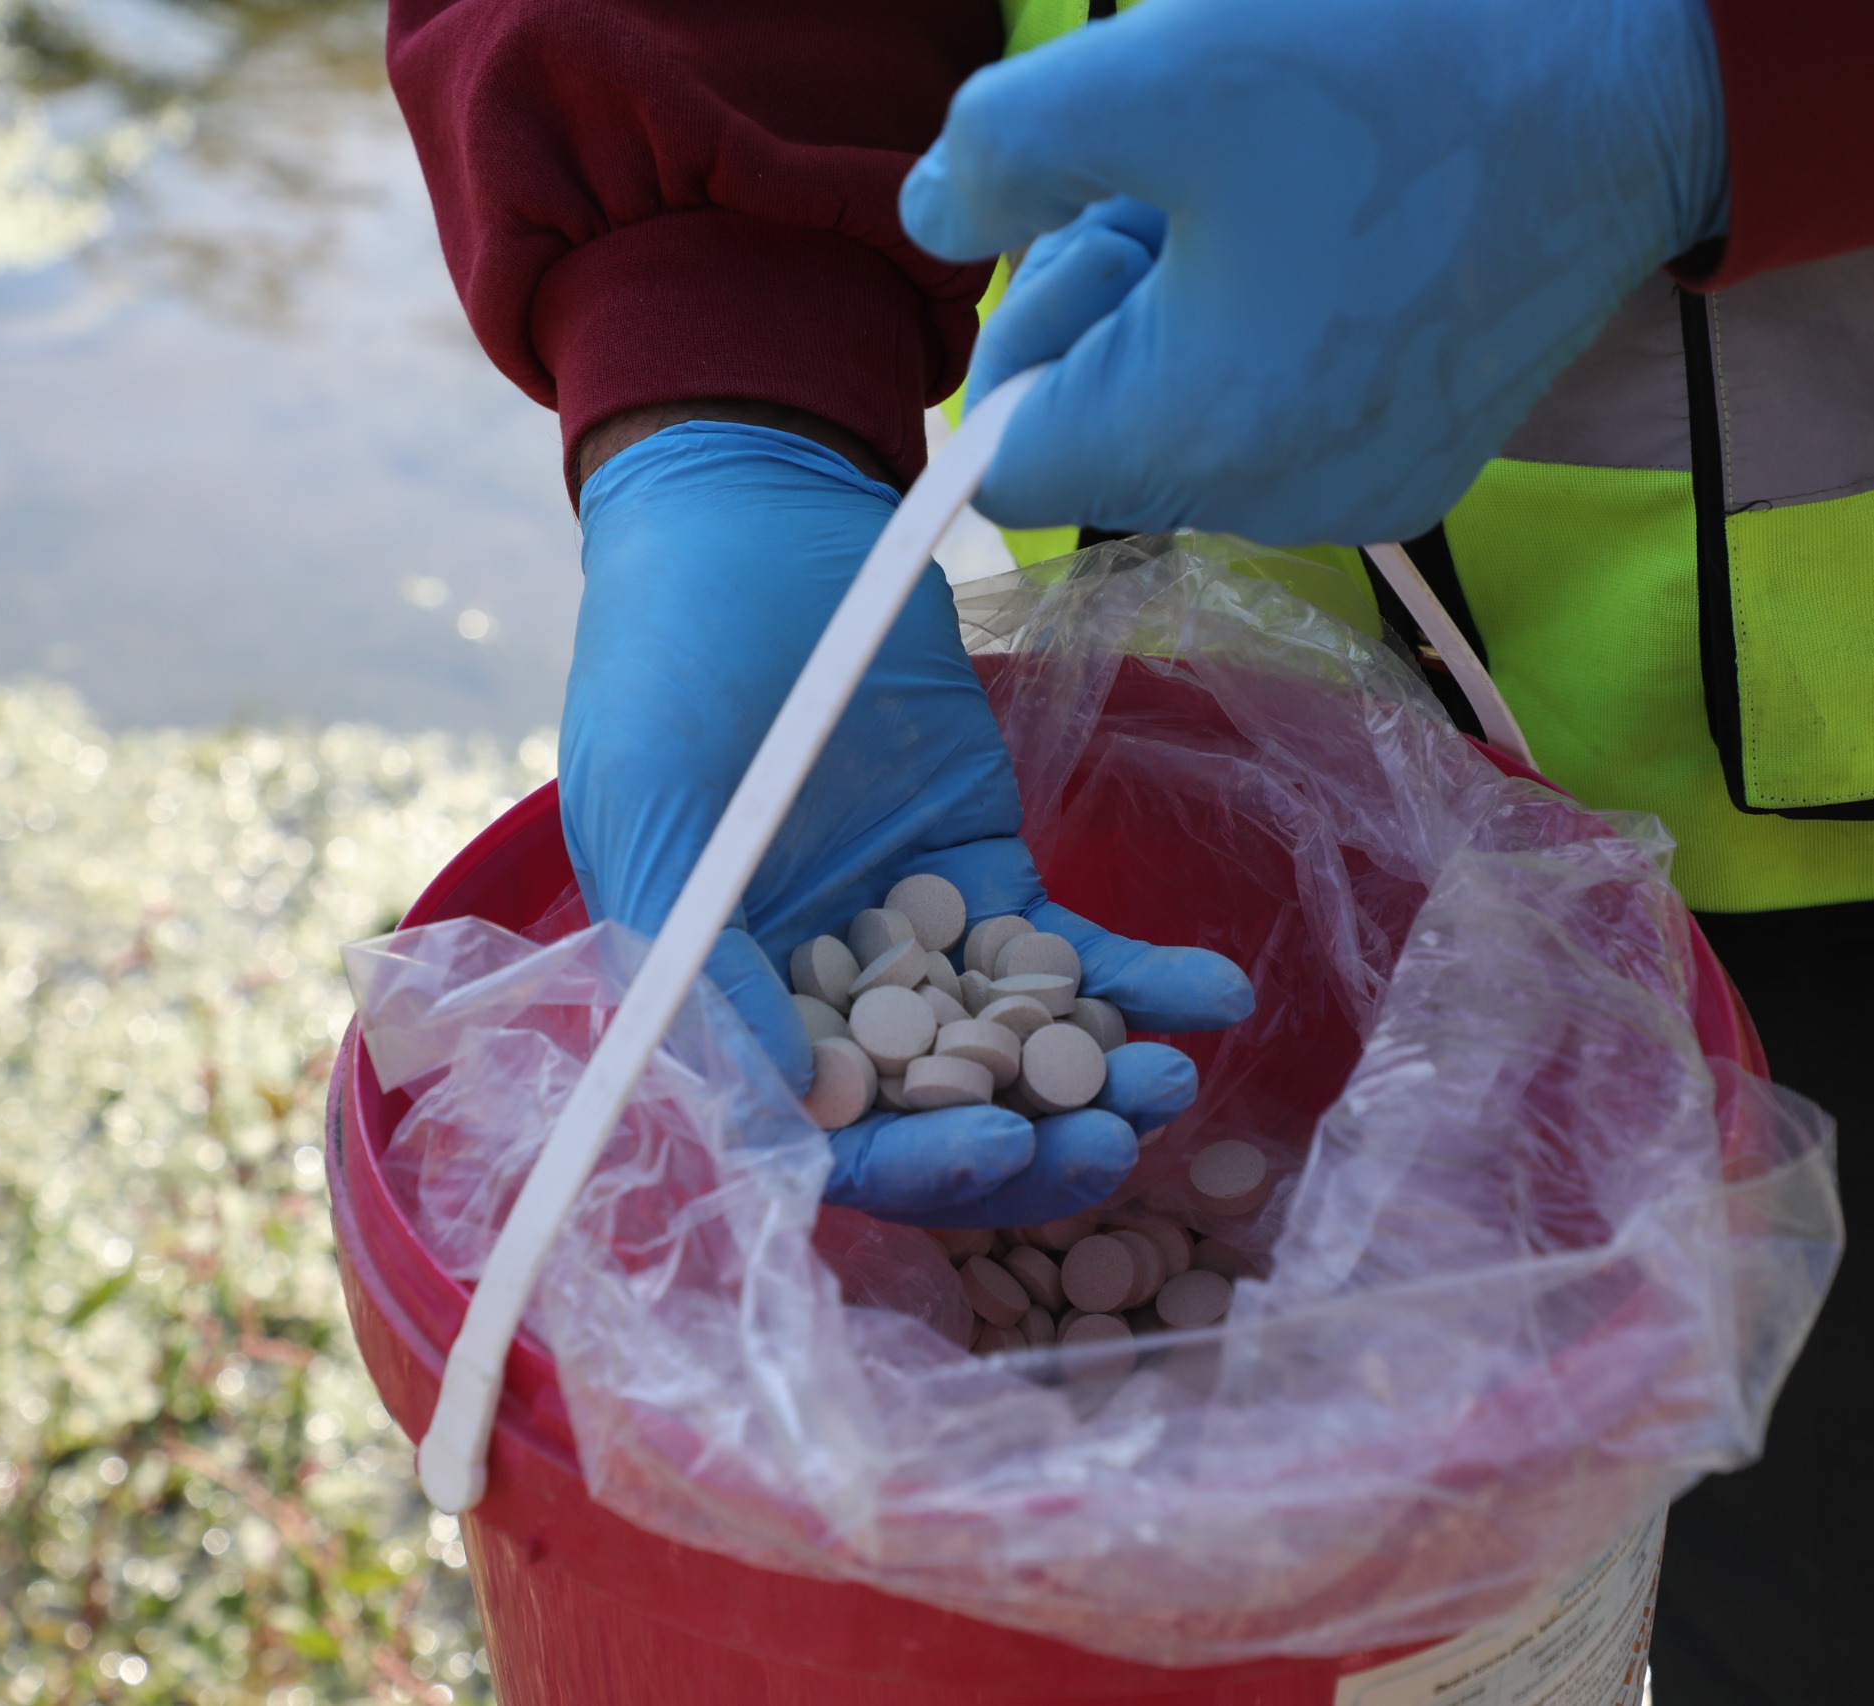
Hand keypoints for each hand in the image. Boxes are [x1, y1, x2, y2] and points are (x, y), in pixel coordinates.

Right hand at [564, 421, 1253, 1224]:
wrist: (754, 520)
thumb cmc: (668, 656)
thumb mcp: (658, 808)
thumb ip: (707, 965)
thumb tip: (804, 1113)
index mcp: (721, 1008)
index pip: (819, 1138)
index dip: (908, 1170)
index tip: (1001, 1152)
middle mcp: (815, 999)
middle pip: (926, 1119)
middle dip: (1024, 1146)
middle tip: (1114, 1141)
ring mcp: (910, 943)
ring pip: (1007, 1053)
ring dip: (1093, 1080)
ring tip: (1172, 1081)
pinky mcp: (983, 880)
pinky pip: (1067, 956)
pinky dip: (1139, 983)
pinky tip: (1215, 995)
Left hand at [897, 0, 1727, 545]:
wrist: (1637, 80)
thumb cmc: (1397, 71)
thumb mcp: (1151, 73)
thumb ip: (997, 151)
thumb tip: (931, 219)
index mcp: (1200, 440)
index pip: (1003, 466)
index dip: (1012, 336)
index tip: (1074, 220)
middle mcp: (1278, 505)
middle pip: (1098, 440)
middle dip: (1100, 302)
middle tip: (1176, 177)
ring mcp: (1360, 494)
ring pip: (1186, 419)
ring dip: (1179, 301)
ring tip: (1259, 185)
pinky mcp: (1419, 459)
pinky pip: (1278, 414)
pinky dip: (1262, 325)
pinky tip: (1324, 228)